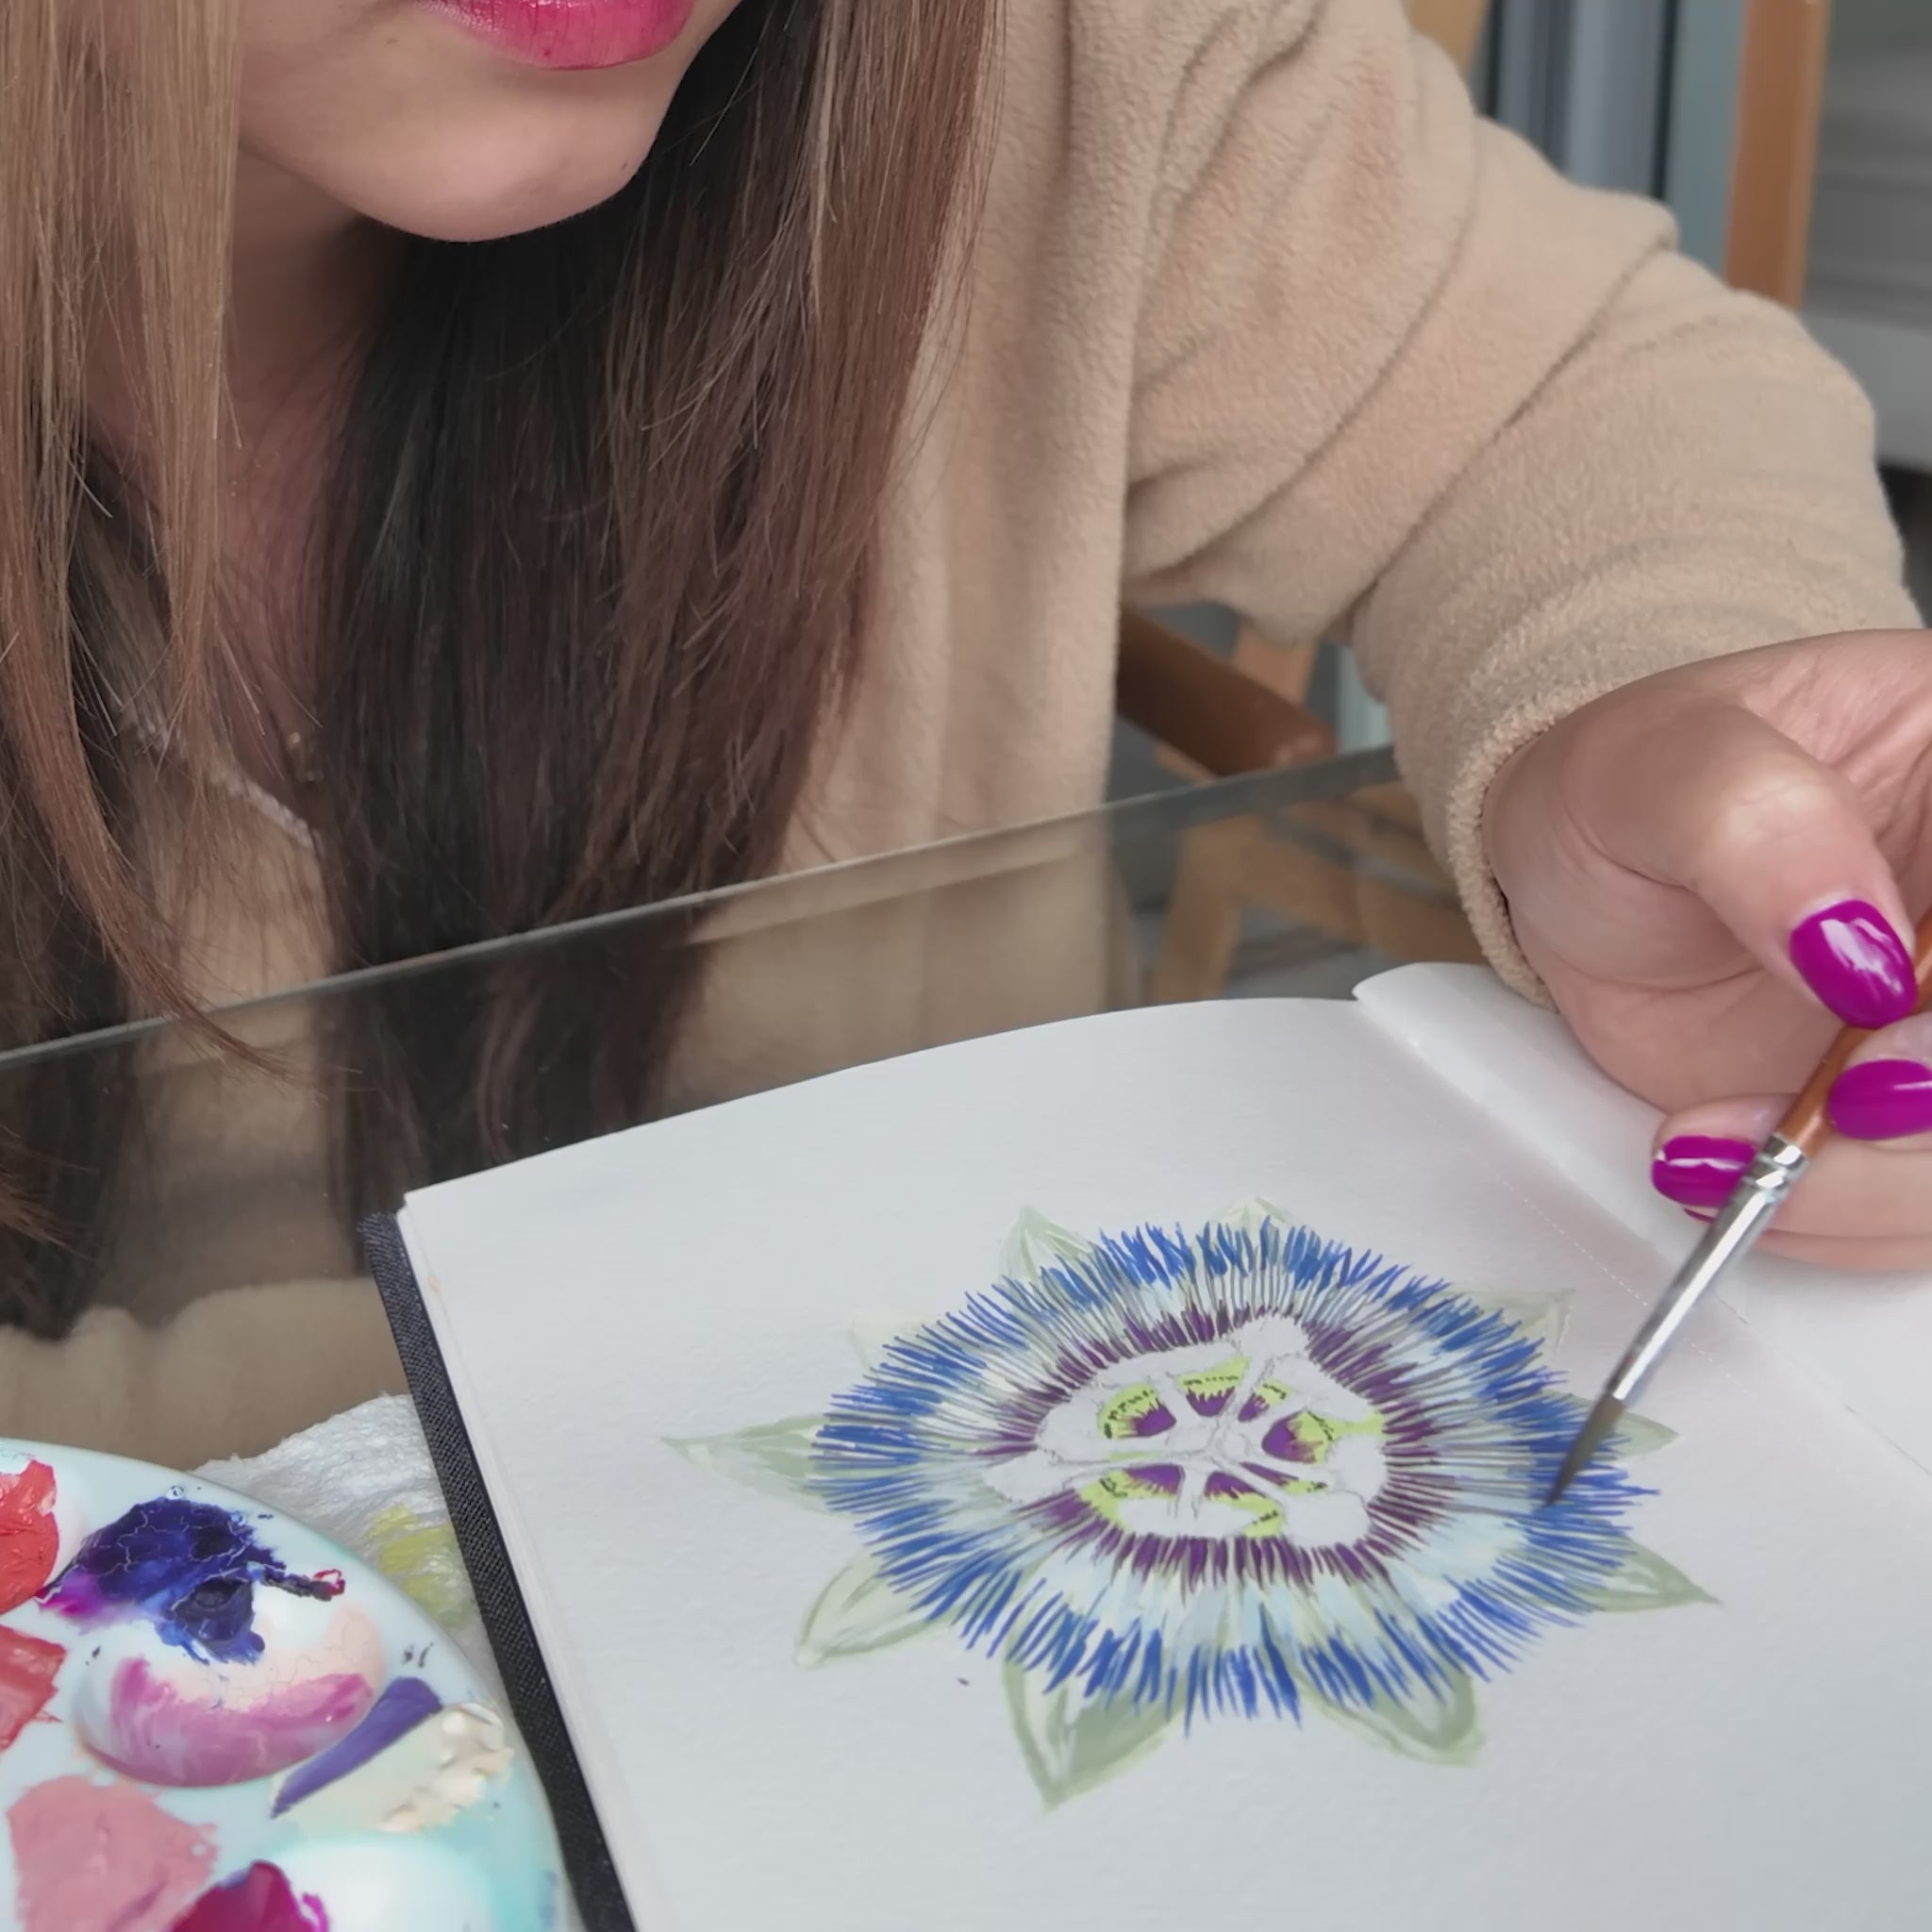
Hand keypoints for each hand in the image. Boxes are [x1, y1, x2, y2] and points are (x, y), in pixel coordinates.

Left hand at [1482, 630, 1931, 1271]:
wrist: (1576, 871)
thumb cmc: (1628, 788)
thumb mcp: (1659, 764)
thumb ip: (1757, 823)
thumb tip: (1860, 945)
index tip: (1872, 1051)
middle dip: (1931, 1123)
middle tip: (1813, 1117)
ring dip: (1869, 1188)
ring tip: (1710, 1145)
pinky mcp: (1914, 1117)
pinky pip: (1916, 1208)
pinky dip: (1832, 1216)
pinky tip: (1716, 1164)